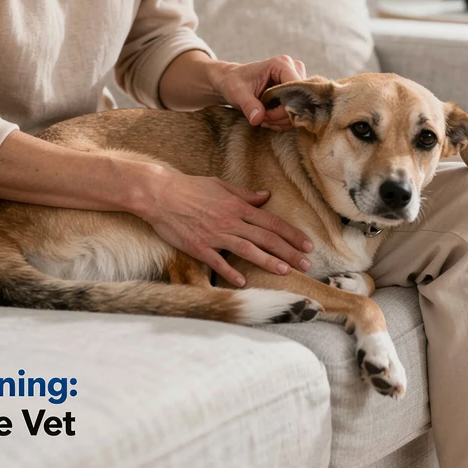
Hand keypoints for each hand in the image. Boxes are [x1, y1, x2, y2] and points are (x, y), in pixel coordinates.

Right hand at [138, 167, 314, 286]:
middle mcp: (231, 221)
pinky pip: (218, 262)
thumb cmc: (190, 187)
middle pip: (266, 238)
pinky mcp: (198, 247)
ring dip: (268, 262)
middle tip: (307, 264)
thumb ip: (245, 194)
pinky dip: (231, 272)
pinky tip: (243, 282)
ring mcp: (215, 235)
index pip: (272, 222)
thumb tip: (266, 196)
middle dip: (289, 252)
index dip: (292, 235)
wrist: (160, 194)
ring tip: (286, 272)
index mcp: (238, 206)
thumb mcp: (221, 185)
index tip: (308, 245)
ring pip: (248, 250)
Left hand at [208, 55, 308, 130]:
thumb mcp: (237, 93)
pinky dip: (284, 120)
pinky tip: (269, 118)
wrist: (233, 81)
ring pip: (300, 109)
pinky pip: (297, 111)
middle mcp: (295, 69)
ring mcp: (298, 80)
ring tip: (263, 118)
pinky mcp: (297, 91)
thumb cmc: (234, 82)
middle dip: (281, 116)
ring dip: (282, 120)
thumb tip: (258, 119)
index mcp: (282, 64)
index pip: (295, 91)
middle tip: (262, 119)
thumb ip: (248, 105)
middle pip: (300, 101)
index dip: (282, 109)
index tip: (264, 116)